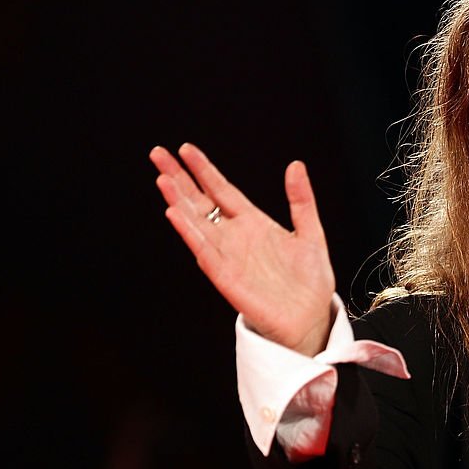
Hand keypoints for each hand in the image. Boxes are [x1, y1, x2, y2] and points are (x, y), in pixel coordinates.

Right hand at [150, 143, 333, 354]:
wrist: (310, 319)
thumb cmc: (309, 282)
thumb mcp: (311, 233)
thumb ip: (301, 200)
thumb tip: (295, 165)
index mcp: (254, 224)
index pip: (222, 190)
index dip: (204, 170)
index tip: (186, 149)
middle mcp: (235, 238)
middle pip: (200, 202)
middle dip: (179, 179)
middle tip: (157, 153)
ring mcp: (228, 257)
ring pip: (196, 224)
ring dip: (179, 202)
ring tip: (163, 179)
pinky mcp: (227, 278)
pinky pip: (205, 252)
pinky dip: (190, 233)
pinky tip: (176, 215)